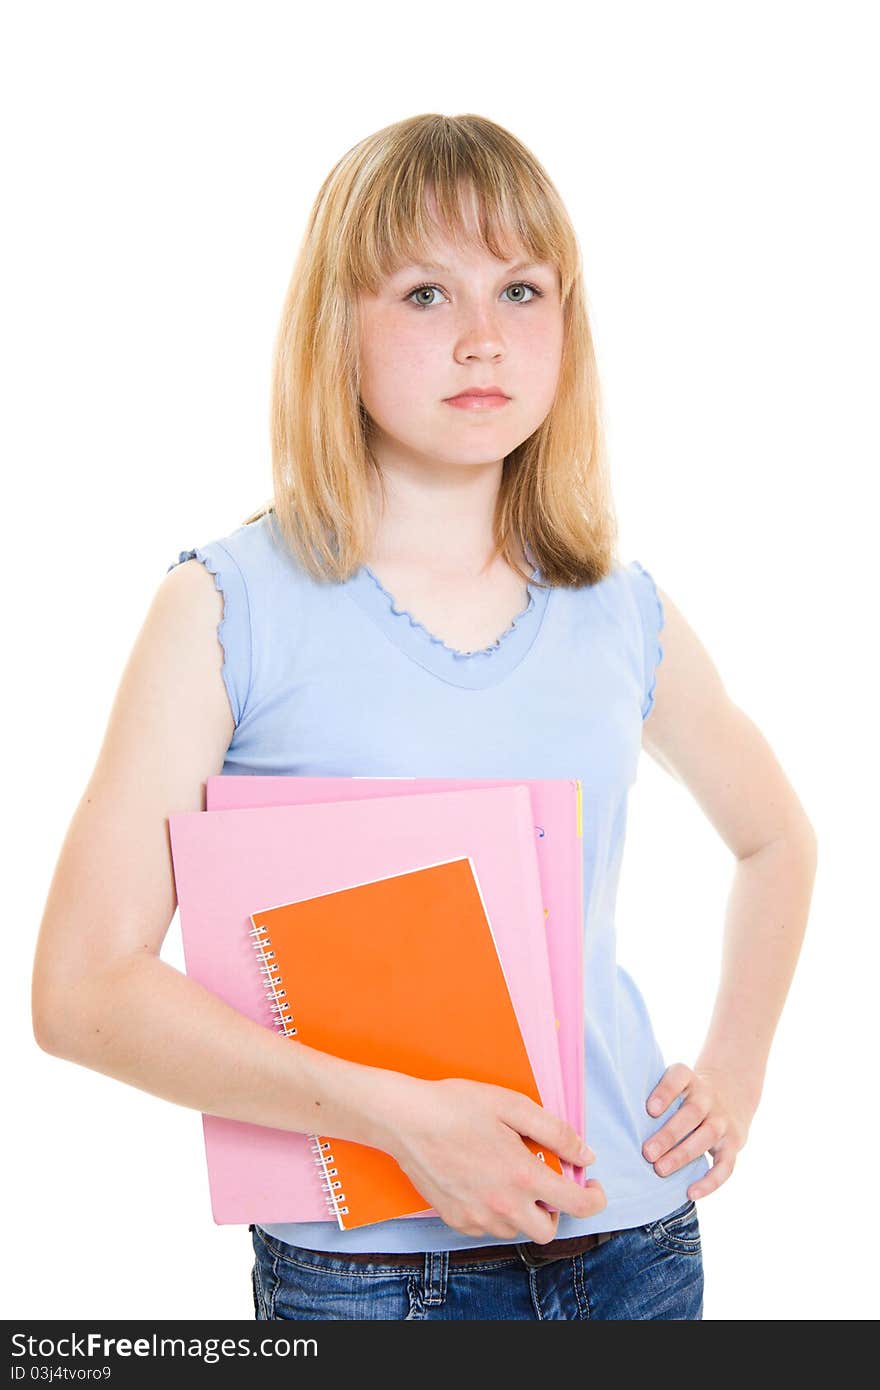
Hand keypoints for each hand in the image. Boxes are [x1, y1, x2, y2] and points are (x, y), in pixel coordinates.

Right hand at [383, 1075, 607, 1243]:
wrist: (406, 1120)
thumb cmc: (457, 1106)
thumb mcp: (512, 1106)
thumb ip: (556, 1132)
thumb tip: (586, 1155)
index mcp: (522, 1175)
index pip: (576, 1205)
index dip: (594, 1198)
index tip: (592, 1187)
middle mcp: (503, 1205)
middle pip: (548, 1229)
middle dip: (556, 1209)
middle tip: (546, 1182)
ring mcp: (478, 1217)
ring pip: (517, 1230)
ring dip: (524, 1210)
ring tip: (509, 1176)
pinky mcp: (457, 1221)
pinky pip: (489, 1228)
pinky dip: (496, 1213)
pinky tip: (485, 1183)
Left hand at [642, 1061, 759, 1198]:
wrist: (730, 1094)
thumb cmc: (684, 1096)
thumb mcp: (673, 1084)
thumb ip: (651, 1095)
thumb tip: (616, 1117)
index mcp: (689, 1079)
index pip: (678, 1078)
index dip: (665, 1092)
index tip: (649, 1110)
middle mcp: (708, 1097)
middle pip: (692, 1112)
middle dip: (669, 1134)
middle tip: (647, 1152)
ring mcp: (722, 1120)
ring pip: (706, 1136)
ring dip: (682, 1155)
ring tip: (660, 1169)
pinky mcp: (734, 1143)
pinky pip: (726, 1164)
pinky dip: (710, 1181)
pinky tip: (691, 1193)